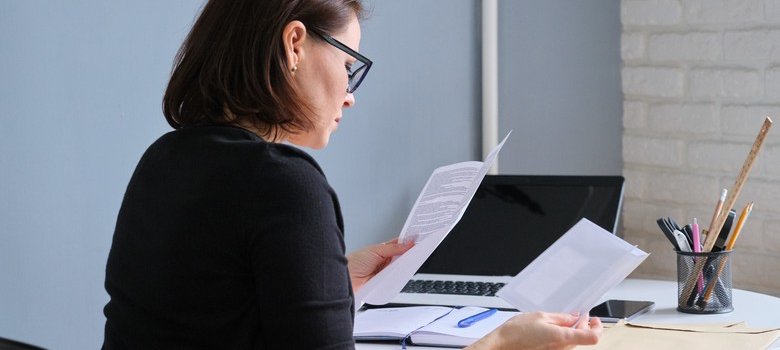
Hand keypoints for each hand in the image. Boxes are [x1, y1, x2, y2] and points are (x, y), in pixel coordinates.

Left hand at [347, 238, 413, 291]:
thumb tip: (408, 243)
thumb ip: (393, 248)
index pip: (398, 244)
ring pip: (401, 268)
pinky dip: (401, 276)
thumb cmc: (355, 262)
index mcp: (382, 250)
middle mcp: (384, 260)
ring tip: (413, 260)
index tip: (417, 239)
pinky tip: (405, 273)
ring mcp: (386, 271)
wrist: (347, 279)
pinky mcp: (386, 282)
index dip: (407, 242)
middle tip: (419, 249)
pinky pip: (397, 279)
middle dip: (410, 253)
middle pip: (402, 256)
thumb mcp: (375, 251)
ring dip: (406, 265)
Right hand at [467, 312, 601, 349]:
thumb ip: (560, 317)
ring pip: (574, 342)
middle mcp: (563, 349)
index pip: (593, 337)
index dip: (598, 327)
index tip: (595, 319)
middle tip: (580, 314)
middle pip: (584, 338)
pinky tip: (556, 328)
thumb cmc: (517, 332)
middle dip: (585, 325)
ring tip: (566, 319)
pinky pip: (564, 346)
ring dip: (575, 330)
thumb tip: (574, 316)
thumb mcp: (540, 316)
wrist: (502, 346)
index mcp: (563, 338)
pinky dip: (565, 337)